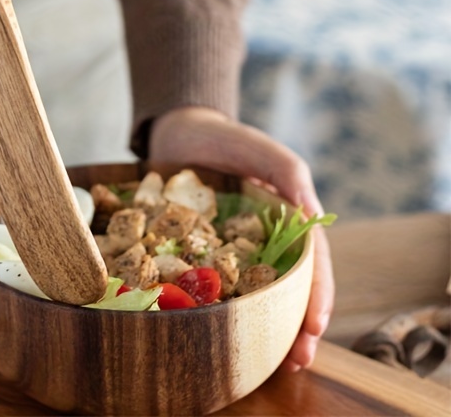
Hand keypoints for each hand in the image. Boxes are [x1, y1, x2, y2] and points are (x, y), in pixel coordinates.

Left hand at [149, 106, 334, 372]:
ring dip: (265, 326)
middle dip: (296, 325)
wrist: (177, 131)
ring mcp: (232, 248)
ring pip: (254, 292)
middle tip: (297, 360)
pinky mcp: (200, 250)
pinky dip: (222, 309)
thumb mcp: (260, 150)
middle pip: (287, 286)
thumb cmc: (225, 138)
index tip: (315, 326)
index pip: (310, 261)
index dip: (316, 294)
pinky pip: (212, 283)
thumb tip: (311, 214)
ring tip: (270, 362)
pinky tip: (218, 333)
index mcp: (287, 219)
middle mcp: (264, 239)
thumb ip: (287, 172)